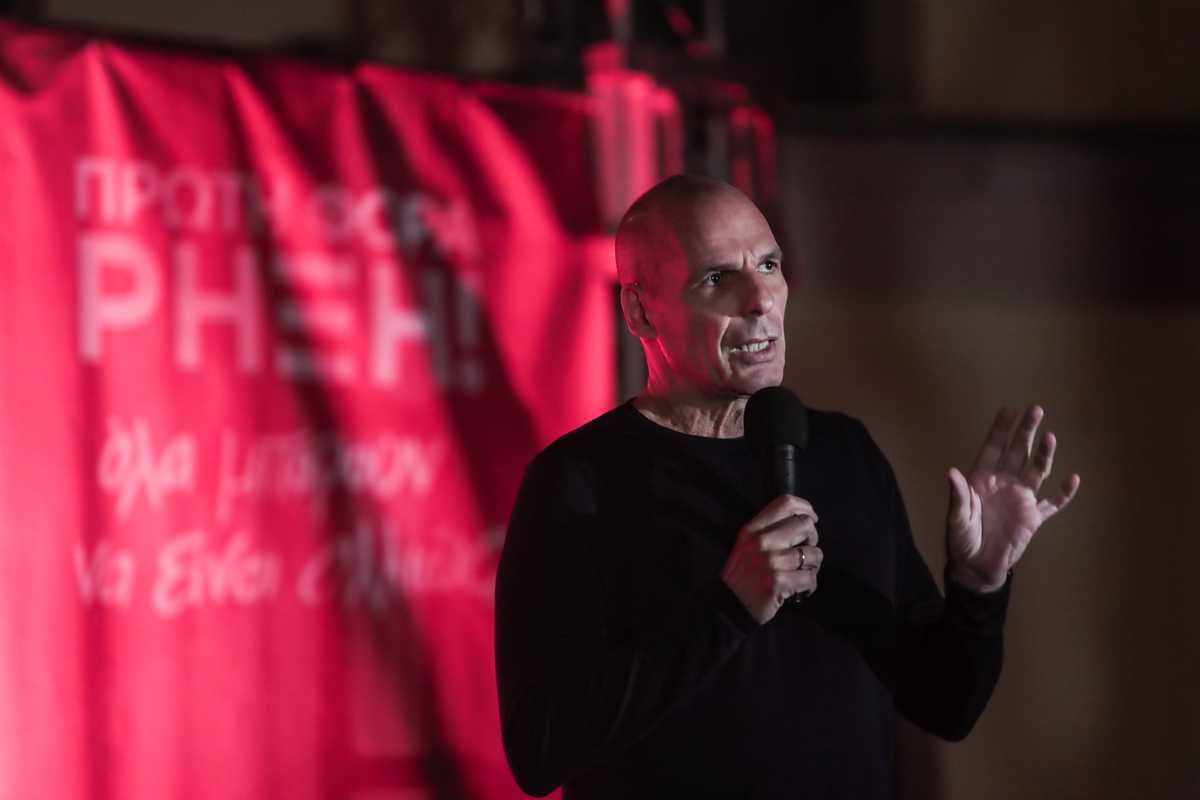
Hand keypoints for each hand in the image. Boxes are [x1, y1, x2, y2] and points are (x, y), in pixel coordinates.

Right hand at [721, 494, 822, 623]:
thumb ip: (769, 529)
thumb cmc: (743, 572)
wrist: (730, 604)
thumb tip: (803, 520)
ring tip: (802, 574)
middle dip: (813, 539)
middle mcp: (763, 540)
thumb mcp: (748, 543)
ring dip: (813, 566)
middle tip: (805, 553)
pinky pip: (811, 577)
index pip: (786, 503)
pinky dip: (810, 585)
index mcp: (754, 528)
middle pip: (806, 525)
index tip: (812, 519)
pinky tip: (801, 590)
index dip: (806, 508)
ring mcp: (772, 561)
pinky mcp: (780, 582)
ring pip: (814, 553)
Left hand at [947, 405, 1080, 592]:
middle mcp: (1004, 483)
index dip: (1001, 429)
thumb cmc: (961, 538)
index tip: (1009, 409)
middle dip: (1026, 431)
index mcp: (982, 478)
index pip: (993, 448)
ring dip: (1044, 454)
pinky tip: (1073, 479)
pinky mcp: (1033, 516)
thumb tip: (951, 472)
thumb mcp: (956, 517)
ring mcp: (1021, 498)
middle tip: (1036, 409)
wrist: (977, 565)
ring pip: (1036, 470)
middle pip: (1018, 452)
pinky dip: (1063, 493)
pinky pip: (1052, 503)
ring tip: (1050, 437)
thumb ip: (958, 496)